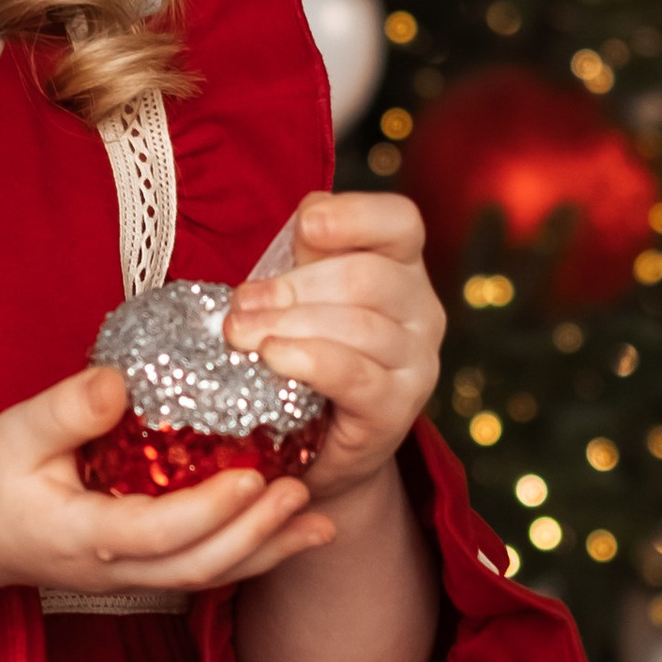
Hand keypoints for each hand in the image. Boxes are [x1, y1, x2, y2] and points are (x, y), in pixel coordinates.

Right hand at [0, 362, 323, 624]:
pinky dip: (251, 552)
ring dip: (267, 551)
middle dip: (257, 534)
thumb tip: (118, 382)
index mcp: (84, 535)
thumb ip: (66, 410)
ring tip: (320, 522)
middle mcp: (116, 567)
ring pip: (209, 576)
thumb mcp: (14, 433)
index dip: (212, 509)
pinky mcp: (141, 569)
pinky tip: (290, 532)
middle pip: (199, 567)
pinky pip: (203, 568)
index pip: (160, 531)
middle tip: (302, 492)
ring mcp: (131, 576)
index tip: (254, 476)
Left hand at [223, 190, 444, 518]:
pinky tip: (273, 357)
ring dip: (288, 325)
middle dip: (294, 287)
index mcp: (401, 265)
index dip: (355, 216)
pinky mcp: (398, 408)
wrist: (320, 446)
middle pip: (368, 277)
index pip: (400, 222)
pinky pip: (355, 375)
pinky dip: (309, 360)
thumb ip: (306, 258)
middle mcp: (422, 309)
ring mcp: (417, 361)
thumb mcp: (305, 295)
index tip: (307, 225)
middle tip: (240, 304)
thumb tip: (301, 223)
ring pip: (359, 326)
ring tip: (240, 334)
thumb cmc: (309, 354)